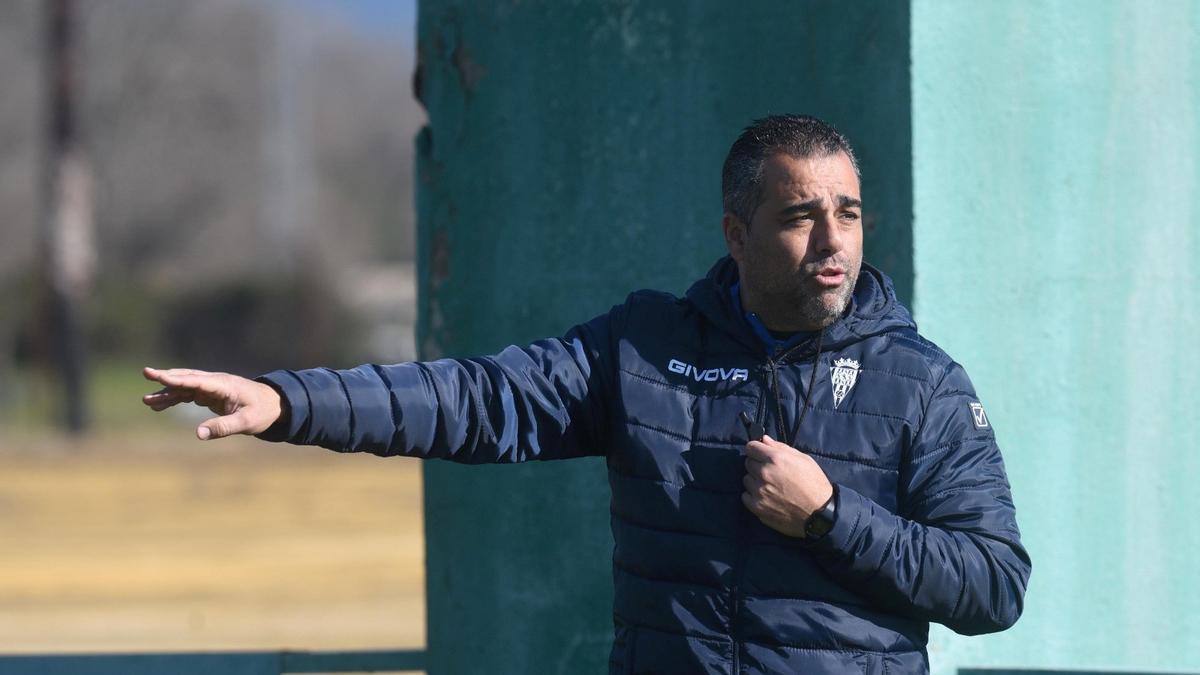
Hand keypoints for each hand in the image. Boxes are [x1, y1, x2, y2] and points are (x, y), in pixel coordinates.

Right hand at [141, 367, 281, 440]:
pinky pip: (188, 394)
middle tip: (146, 373)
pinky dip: (174, 398)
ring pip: (185, 387)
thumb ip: (223, 427)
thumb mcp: (246, 423)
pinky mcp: (210, 394)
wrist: (275, 405)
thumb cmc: (263, 412)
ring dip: (166, 392)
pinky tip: (159, 406)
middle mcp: (216, 382)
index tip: (160, 376)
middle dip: (166, 377)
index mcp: (225, 386)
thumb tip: (198, 434)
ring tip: (146, 401)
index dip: (178, 379)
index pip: (197, 381)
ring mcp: (212, 387)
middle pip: (187, 378)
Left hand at [742, 434, 833, 537]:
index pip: (751, 447)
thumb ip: (781, 448)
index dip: (755, 449)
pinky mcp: (757, 507)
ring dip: (755, 481)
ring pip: (746, 479)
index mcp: (775, 458)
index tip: (759, 453)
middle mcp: (764, 473)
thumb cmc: (815, 484)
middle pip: (748, 463)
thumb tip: (764, 440)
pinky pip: (745, 496)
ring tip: (770, 486)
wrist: (820, 514)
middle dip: (757, 465)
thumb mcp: (804, 459)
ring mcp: (759, 491)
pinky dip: (753, 496)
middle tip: (769, 472)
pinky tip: (766, 497)